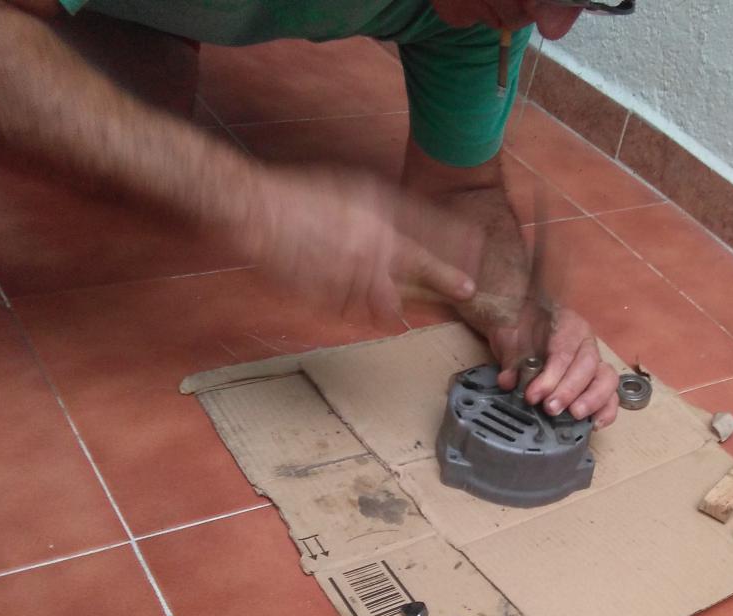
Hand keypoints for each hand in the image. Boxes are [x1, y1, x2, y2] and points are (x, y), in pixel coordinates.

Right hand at [244, 166, 477, 319]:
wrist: (256, 210)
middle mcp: (369, 242)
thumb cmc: (302, 195)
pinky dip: (360, 309)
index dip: (454, 249)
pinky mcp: (328, 294)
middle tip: (465, 290)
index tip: (475, 261)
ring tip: (398, 306)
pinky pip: (355, 311)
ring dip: (396, 305)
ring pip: (388, 302)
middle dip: (445, 282)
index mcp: (377, 212)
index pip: (428, 233)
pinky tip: (356, 302)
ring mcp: (350, 271)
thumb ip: (385, 212)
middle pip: (419, 269)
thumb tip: (409, 234)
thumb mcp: (352, 187)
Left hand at [490, 305, 619, 427]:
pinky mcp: (595, 382)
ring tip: (575, 416)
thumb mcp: (511, 342)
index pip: (564, 353)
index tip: (533, 395)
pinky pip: (609, 395)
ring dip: (593, 401)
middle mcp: (585, 344)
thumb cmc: (521, 331)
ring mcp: (594, 363)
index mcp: (566, 327)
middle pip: (589, 366)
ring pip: (606, 379)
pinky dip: (605, 410)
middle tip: (551, 409)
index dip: (550, 377)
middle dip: (570, 391)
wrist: (521, 323)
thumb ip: (512, 362)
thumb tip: (509, 382)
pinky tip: (595, 424)